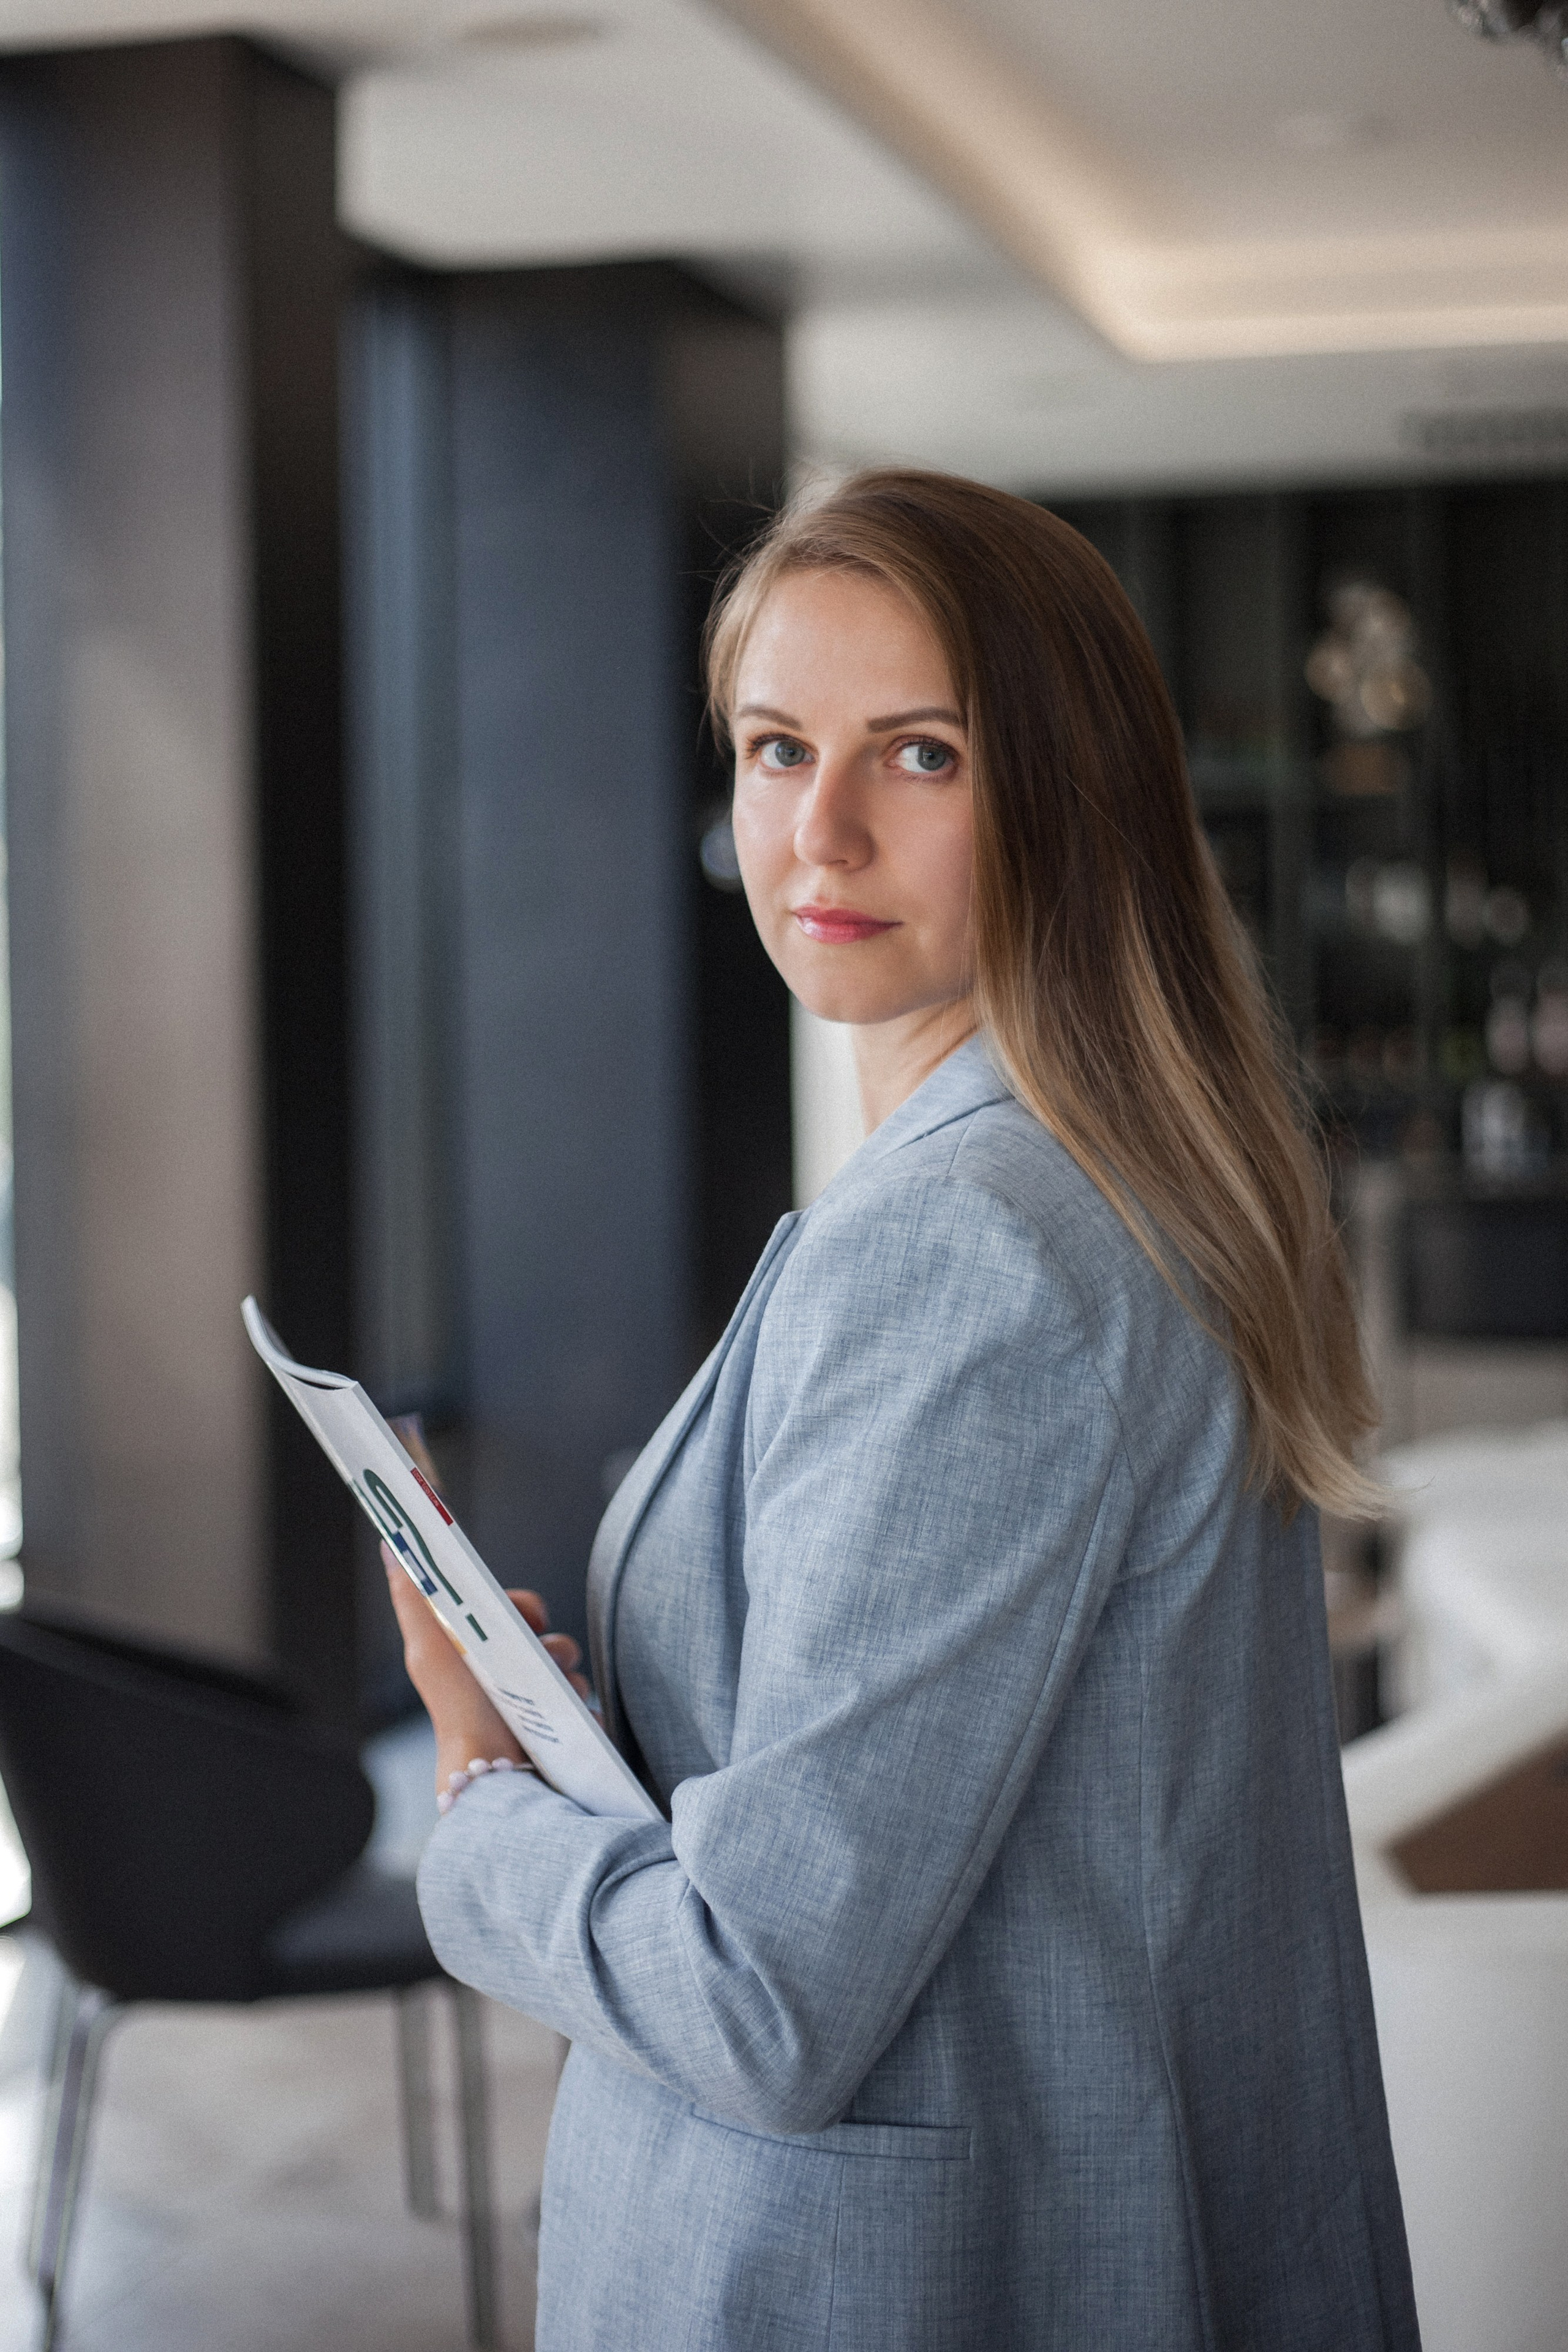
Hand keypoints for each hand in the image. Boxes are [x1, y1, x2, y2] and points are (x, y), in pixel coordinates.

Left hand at [383, 1546, 590, 1798]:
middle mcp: (499, 1677)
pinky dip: (579, 1705)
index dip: (522, 1605)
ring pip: (566, 1667)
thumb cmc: (458, 1712)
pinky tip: (570, 1716)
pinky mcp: (555, 1727)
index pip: (508, 1610)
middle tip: (547, 1657)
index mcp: (471, 1654)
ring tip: (558, 1693)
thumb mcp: (430, 1649)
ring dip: (568, 1674)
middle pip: (543, 1635)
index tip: (531, 1614)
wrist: (493, 1776)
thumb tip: (391, 1544)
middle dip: (551, 1642)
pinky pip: (580, 1700)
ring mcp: (529, 1704)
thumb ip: (413, 1598)